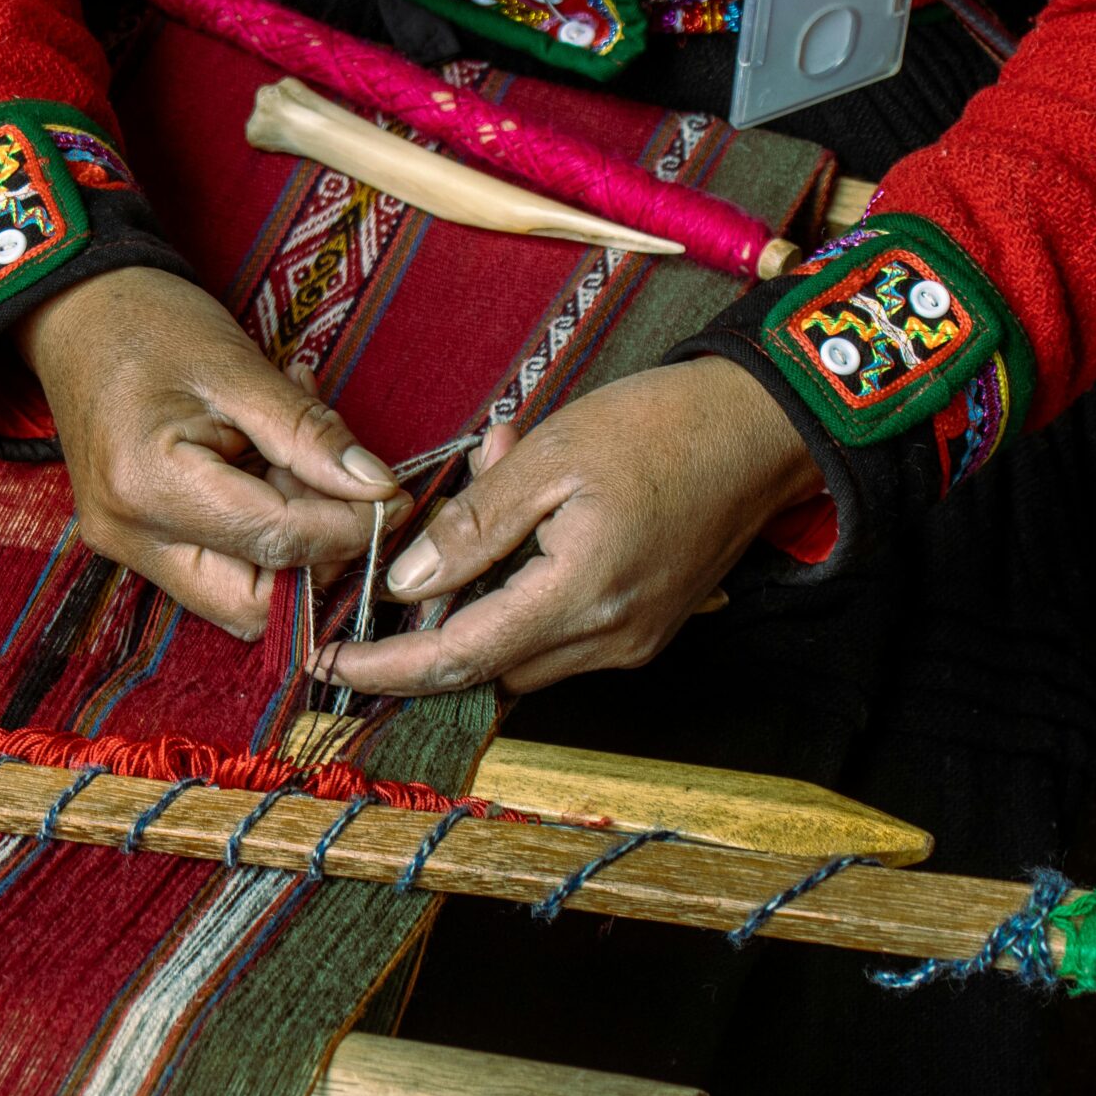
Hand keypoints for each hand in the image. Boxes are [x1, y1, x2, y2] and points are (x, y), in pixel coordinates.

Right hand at [16, 266, 407, 637]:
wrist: (75, 315)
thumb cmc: (149, 325)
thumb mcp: (239, 367)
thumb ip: (310, 434)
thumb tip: (378, 489)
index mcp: (149, 485)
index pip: (276, 541)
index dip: (349, 528)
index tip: (394, 497)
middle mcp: (130, 536)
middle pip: (252, 605)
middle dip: (318, 559)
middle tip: (349, 488)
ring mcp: (128, 548)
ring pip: (239, 597)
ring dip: (292, 545)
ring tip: (300, 456)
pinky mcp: (138, 545)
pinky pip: (219, 567)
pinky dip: (264, 533)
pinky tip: (272, 464)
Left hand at [312, 356, 822, 694]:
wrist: (766, 427)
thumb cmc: (664, 426)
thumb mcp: (550, 457)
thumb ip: (472, 529)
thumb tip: (405, 585)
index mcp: (580, 598)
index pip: (458, 659)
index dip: (386, 666)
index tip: (329, 661)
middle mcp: (608, 639)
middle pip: (484, 669)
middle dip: (426, 626)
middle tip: (399, 554)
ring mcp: (632, 641)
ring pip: (518, 653)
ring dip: (478, 597)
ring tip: (488, 490)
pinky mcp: (644, 627)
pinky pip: (557, 631)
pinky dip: (519, 590)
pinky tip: (524, 518)